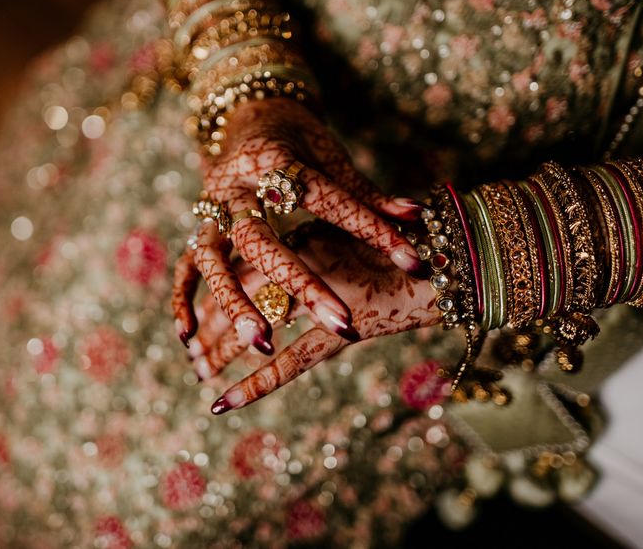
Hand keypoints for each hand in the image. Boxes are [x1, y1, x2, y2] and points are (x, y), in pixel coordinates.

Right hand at [172, 98, 423, 358]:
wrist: (251, 116)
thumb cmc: (301, 141)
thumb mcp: (332, 158)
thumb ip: (367, 195)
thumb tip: (418, 216)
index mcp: (272, 157)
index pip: (323, 197)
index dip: (370, 227)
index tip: (412, 260)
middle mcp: (232, 184)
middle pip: (259, 237)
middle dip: (299, 282)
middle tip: (342, 324)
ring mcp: (207, 207)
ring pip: (212, 259)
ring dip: (235, 302)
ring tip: (264, 344)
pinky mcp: (196, 227)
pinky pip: (182, 268)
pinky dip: (181, 302)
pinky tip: (188, 338)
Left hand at [186, 222, 439, 412]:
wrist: (452, 259)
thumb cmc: (405, 246)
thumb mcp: (351, 240)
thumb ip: (316, 249)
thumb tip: (273, 270)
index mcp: (306, 237)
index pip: (247, 265)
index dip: (218, 292)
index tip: (197, 313)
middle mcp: (304, 262)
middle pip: (240, 294)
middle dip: (213, 324)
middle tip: (191, 352)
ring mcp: (322, 297)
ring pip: (255, 326)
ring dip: (221, 350)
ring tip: (197, 372)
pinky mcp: (342, 333)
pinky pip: (290, 363)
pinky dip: (254, 384)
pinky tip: (220, 405)